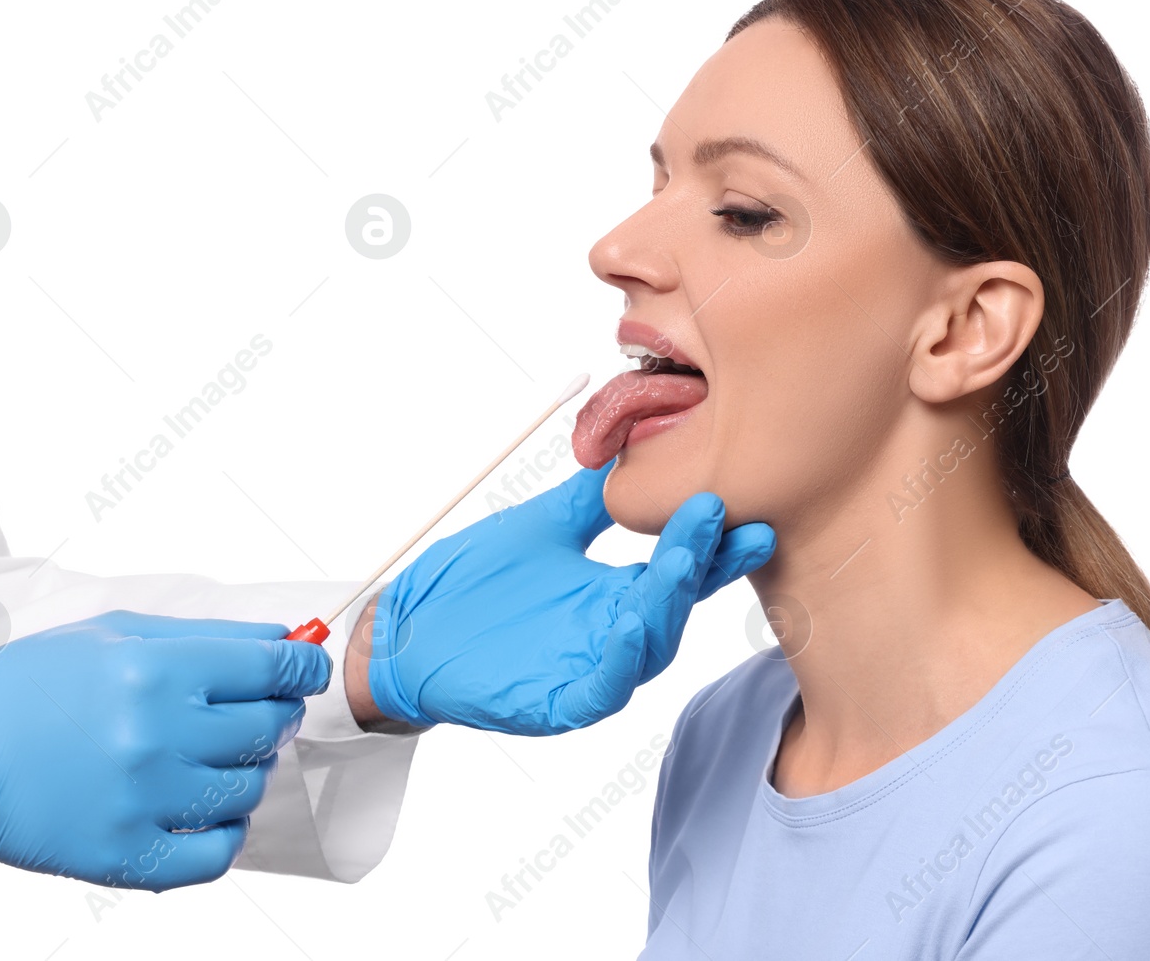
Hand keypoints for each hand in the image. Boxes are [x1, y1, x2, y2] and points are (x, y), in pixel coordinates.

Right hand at [0, 611, 330, 890]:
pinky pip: (217, 855)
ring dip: (247, 772)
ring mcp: (140, 800)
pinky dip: (227, 835)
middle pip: (268, 729)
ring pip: (248, 790)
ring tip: (213, 759)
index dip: (302, 667)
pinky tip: (207, 813)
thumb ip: (208, 635)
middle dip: (277, 715)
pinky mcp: (123, 856)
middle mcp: (153, 734)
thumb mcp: (116, 633)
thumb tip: (285, 639)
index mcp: (152, 670)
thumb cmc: (35, 685)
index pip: (269, 667)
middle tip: (257, 712)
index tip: (306, 669)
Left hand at [364, 459, 775, 734]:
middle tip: (713, 518)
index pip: (679, 570)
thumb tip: (635, 446)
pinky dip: (621, 661)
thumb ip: (592, 498)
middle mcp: (613, 634)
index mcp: (616, 594)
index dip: (715, 545)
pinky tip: (630, 623)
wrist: (407, 626)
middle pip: (674, 605)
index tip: (741, 509)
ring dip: (668, 605)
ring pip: (647, 648)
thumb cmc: (472, 582)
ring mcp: (588, 671)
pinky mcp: (556, 703)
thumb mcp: (542, 526)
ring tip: (680, 561)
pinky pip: (600, 689)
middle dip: (700, 562)